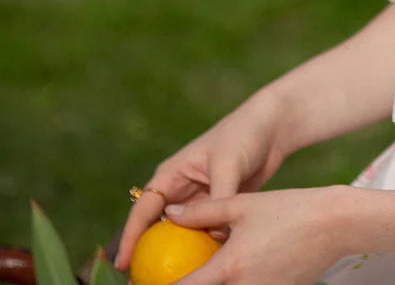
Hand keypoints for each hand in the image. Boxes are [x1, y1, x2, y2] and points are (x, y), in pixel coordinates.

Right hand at [116, 95, 287, 269]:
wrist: (270, 129)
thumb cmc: (244, 136)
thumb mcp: (228, 163)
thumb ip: (220, 197)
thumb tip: (216, 235)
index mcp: (172, 174)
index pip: (144, 209)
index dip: (130, 237)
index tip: (122, 264)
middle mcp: (180, 190)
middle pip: (156, 228)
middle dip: (147, 255)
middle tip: (141, 281)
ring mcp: (198, 202)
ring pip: (180, 235)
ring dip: (176, 257)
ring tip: (171, 281)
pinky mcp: (216, 209)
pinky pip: (204, 235)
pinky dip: (202, 251)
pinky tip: (205, 272)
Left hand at [162, 188, 347, 284]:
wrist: (334, 225)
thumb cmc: (288, 209)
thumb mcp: (242, 204)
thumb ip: (204, 210)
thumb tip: (169, 213)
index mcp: (230, 268)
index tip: (141, 281)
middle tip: (167, 276)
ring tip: (197, 271)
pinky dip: (232, 284)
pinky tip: (226, 272)